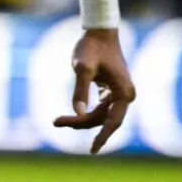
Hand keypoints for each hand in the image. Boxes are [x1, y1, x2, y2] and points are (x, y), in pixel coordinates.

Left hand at [53, 28, 135, 153]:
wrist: (98, 31)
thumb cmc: (90, 47)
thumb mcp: (82, 68)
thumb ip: (80, 90)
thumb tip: (78, 113)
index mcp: (124, 93)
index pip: (113, 122)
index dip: (102, 137)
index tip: (92, 150)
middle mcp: (126, 95)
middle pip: (103, 119)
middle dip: (81, 124)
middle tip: (56, 122)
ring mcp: (120, 93)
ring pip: (100, 115)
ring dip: (81, 119)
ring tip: (57, 120)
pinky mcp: (111, 90)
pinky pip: (100, 108)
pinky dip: (86, 112)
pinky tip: (71, 116)